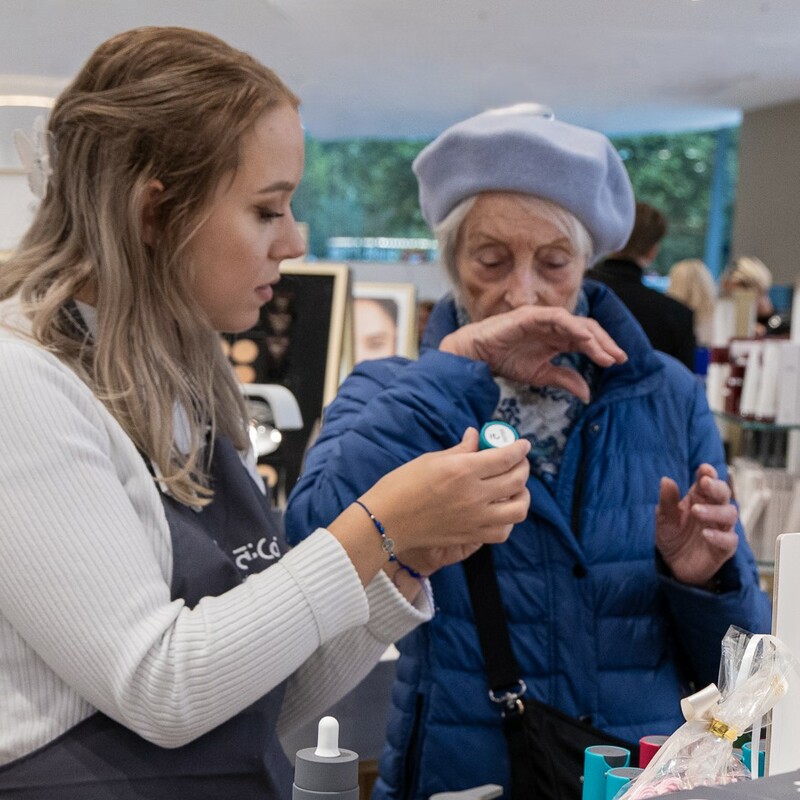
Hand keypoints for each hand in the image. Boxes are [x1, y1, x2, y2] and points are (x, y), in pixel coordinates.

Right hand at [361, 427, 530, 561]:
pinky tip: (501, 510)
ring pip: (518, 508)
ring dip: (522, 495)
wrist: (386, 521)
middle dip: (523, 467)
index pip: (505, 457)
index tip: (523, 444)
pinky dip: (508, 519)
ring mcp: (475, 519)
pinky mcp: (471, 536)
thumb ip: (460, 450)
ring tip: (515, 488)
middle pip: (516, 480)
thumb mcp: (431, 460)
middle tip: (518, 462)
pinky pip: (503, 530)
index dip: (519, 448)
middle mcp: (474, 495)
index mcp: (463, 470)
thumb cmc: (401, 485)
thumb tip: (475, 436)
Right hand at [438, 305, 626, 401]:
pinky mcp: (530, 315)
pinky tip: (585, 339)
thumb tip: (587, 394)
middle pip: (587, 329)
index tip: (618, 363)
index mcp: (556, 337)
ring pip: (576, 323)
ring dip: (593, 338)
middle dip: (605, 343)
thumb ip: (563, 379)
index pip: (586, 340)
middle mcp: (553, 325)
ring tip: (605, 354)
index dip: (603, 349)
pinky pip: (558, 318)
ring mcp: (542, 318)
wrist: (476, 355)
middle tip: (619, 359)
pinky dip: (573, 327)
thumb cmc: (504, 360)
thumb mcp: (540, 375)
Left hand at [655, 464, 738, 586]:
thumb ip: (666, 501)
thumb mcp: (663, 518)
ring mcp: (721, 528)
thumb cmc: (671, 535)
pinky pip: (729, 540)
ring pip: (729, 514)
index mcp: (699, 498)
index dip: (708, 473)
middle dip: (716, 487)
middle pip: (723, 494)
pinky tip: (705, 534)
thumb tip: (665, 480)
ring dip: (714, 511)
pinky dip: (719, 536)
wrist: (673, 565)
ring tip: (696, 511)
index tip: (704, 469)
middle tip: (704, 483)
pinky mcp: (725, 548)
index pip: (707, 481)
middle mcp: (713, 510)